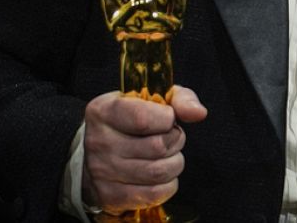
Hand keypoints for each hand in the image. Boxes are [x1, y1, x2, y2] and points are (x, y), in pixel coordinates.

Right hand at [81, 85, 207, 213]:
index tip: (168, 118)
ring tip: (167, 156)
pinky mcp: (110, 196)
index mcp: (104, 111)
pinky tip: (162, 175)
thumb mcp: (150, 99)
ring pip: (159, 172)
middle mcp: (99, 142)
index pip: (143, 118)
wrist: (97, 153)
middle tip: (170, 138)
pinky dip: (168, 184)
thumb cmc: (130, 122)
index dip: (167, 119)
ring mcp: (102, 171)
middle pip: (157, 146)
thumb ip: (178, 99)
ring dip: (174, 163)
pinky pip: (154, 194)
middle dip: (175, 141)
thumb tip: (198, 113)